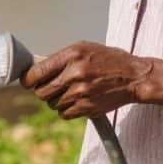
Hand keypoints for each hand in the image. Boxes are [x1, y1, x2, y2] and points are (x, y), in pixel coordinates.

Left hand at [20, 41, 152, 119]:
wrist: (134, 77)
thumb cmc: (108, 60)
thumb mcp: (84, 48)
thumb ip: (61, 58)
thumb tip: (37, 67)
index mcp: (71, 55)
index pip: (36, 72)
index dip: (28, 79)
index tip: (28, 81)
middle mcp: (74, 74)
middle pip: (41, 92)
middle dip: (42, 90)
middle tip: (50, 87)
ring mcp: (81, 93)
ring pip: (52, 104)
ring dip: (57, 100)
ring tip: (70, 92)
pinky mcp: (87, 108)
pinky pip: (64, 114)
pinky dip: (67, 110)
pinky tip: (76, 101)